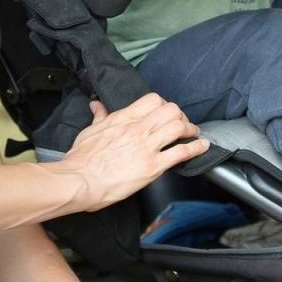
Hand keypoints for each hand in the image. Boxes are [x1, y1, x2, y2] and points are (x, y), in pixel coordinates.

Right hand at [61, 94, 206, 210]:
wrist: (78, 181)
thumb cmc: (80, 160)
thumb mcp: (89, 131)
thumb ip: (99, 117)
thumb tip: (97, 105)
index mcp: (123, 119)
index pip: (153, 100)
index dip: (165, 104)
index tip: (167, 113)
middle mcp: (138, 129)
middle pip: (171, 110)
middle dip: (181, 116)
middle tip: (183, 125)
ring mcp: (147, 147)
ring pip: (179, 126)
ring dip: (191, 129)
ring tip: (194, 134)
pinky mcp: (152, 166)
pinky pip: (181, 152)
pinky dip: (196, 148)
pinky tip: (202, 146)